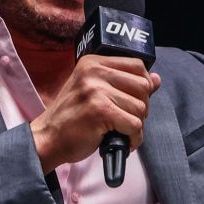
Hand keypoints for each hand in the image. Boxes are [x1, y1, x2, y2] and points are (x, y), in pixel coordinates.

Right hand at [31, 55, 160, 171]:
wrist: (48, 138)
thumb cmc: (72, 118)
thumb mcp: (95, 92)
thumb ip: (124, 84)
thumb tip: (156, 79)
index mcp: (93, 63)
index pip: (137, 65)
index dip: (143, 85)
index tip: (133, 100)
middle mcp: (94, 72)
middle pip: (143, 86)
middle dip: (141, 108)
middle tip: (126, 119)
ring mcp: (96, 90)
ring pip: (140, 108)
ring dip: (135, 125)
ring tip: (119, 130)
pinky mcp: (100, 110)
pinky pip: (134, 125)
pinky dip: (133, 138)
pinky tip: (122, 140)